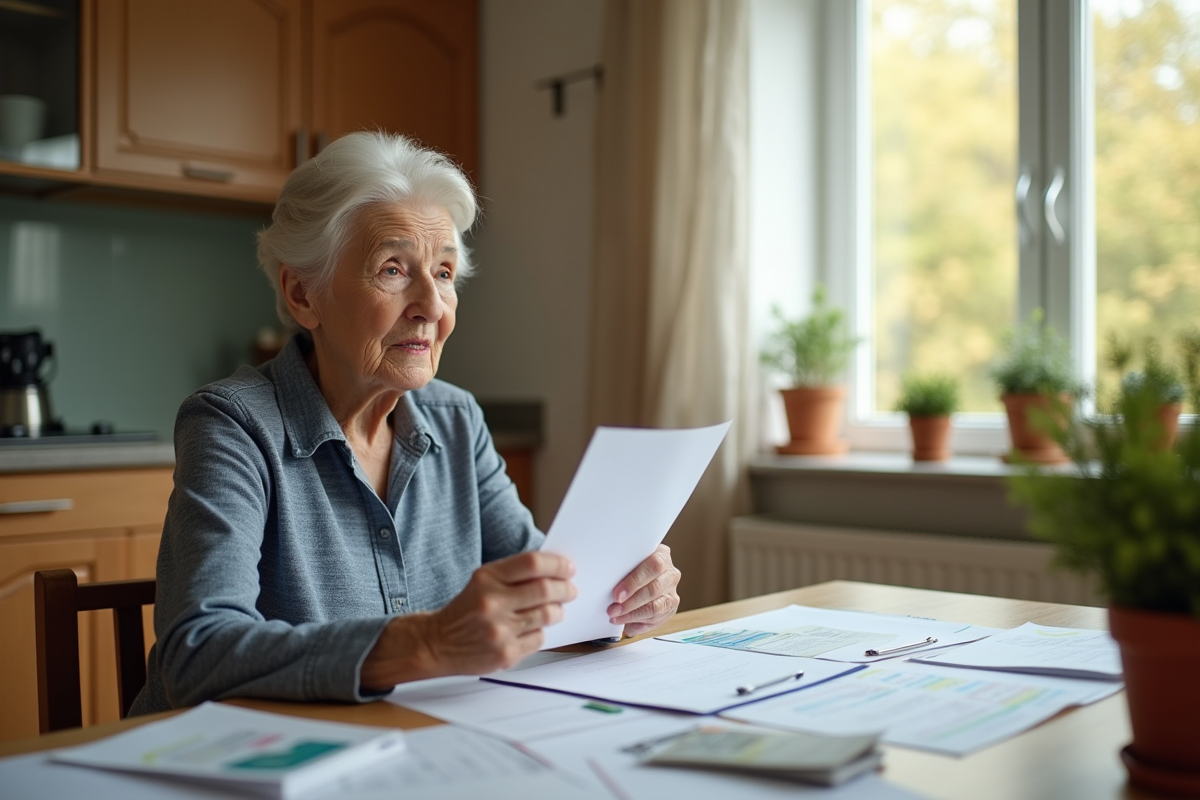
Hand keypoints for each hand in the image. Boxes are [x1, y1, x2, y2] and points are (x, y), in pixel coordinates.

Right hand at [360, 551, 575, 688]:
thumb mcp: (482, 582)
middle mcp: (492, 603)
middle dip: (565, 588)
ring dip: (558, 610)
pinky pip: (539, 638)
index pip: (532, 563)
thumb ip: (514, 574)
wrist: (436, 643)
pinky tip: (533, 628)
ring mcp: (499, 630)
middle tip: (571, 589)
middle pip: (545, 589)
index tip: (568, 567)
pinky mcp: (505, 654)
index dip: (557, 564)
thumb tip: (556, 571)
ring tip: (556, 608)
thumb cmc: (466, 610)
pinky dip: (541, 631)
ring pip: (547, 615)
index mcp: (486, 579)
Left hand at [607, 544, 680, 635]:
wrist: (641, 577)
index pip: (653, 566)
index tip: (617, 594)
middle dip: (631, 602)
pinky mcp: (670, 608)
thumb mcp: (627, 561)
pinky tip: (624, 622)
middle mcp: (671, 573)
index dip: (635, 581)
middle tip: (613, 609)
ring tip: (615, 617)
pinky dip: (638, 622)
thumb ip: (620, 564)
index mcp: (661, 555)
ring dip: (632, 614)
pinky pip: (656, 618)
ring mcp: (672, 592)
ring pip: (655, 607)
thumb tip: (598, 572)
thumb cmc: (630, 567)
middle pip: (654, 589)